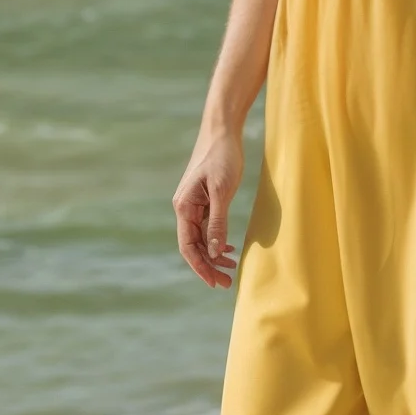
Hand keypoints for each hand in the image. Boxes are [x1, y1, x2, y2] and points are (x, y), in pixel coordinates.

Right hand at [174, 129, 243, 286]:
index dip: (201, 267)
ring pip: (201, 238)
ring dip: (214, 255)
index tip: (215, 282)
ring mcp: (194, 204)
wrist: (222, 131)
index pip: (188, 246)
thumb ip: (218, 222)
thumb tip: (215, 251)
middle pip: (194, 246)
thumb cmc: (222, 157)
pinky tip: (228, 248)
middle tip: (228, 283)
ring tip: (231, 269)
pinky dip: (217, 240)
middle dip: (209, 266)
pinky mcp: (204, 199)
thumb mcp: (222, 191)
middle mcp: (184, 208)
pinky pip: (207, 226)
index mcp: (184, 207)